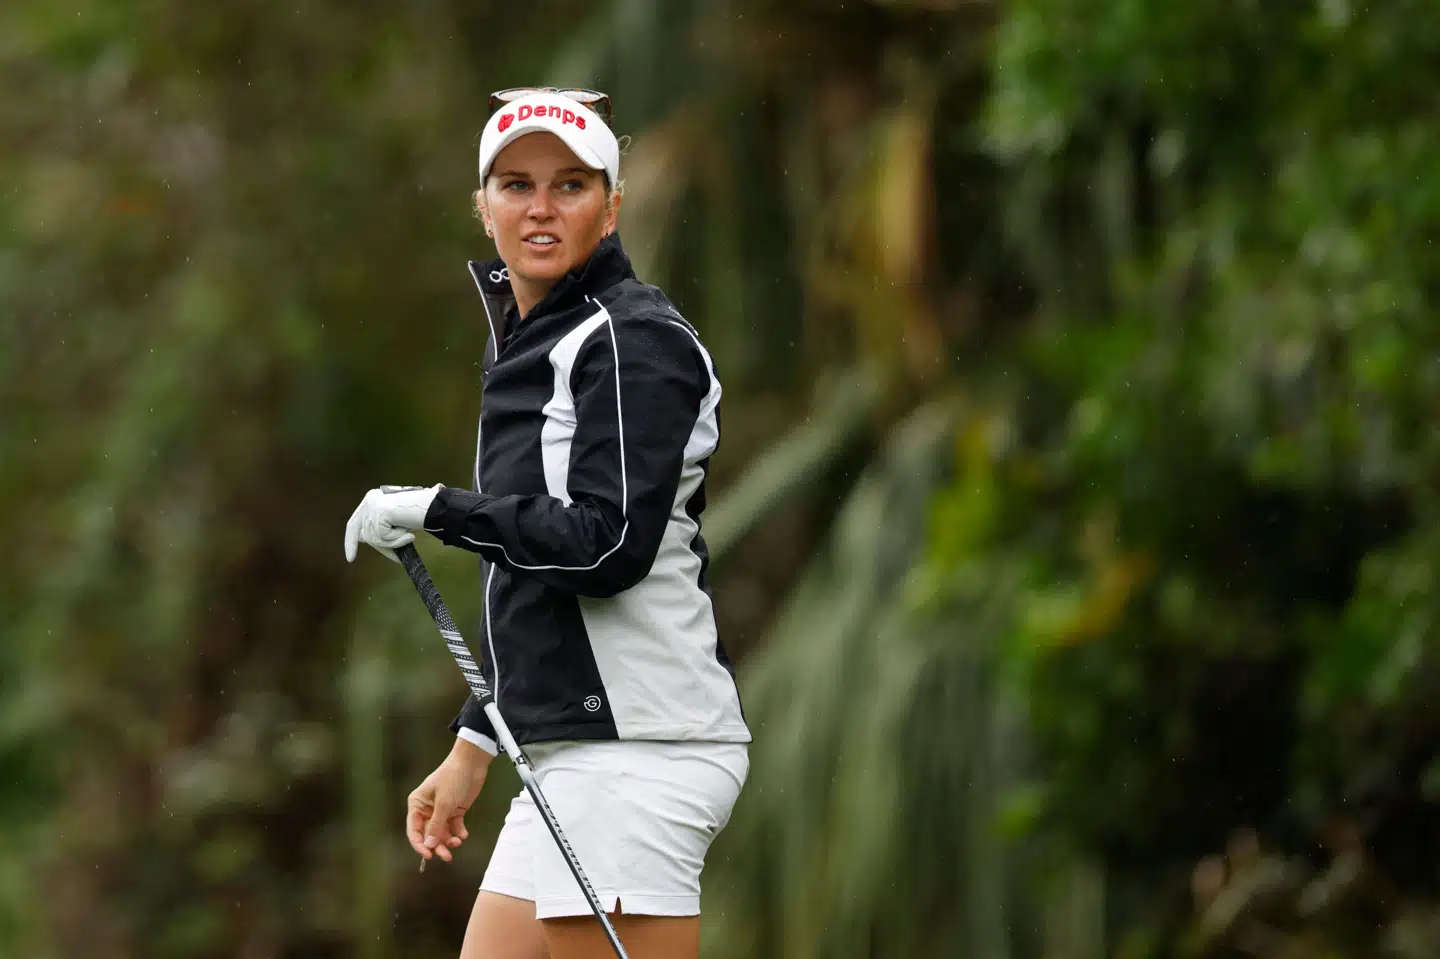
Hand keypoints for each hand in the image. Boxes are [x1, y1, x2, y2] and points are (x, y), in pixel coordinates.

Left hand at [344, 484, 441, 562]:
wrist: (434, 506)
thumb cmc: (419, 513)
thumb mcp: (394, 520)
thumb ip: (379, 526)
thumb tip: (364, 540)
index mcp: (372, 498)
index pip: (354, 524)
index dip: (351, 541)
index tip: (350, 558)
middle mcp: (370, 500)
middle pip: (365, 534)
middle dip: (382, 548)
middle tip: (397, 558)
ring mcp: (374, 505)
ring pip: (374, 538)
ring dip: (393, 543)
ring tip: (409, 537)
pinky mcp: (380, 511)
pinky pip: (383, 537)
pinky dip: (397, 540)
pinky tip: (409, 535)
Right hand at [407, 739, 491, 864]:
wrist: (472, 763)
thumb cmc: (453, 777)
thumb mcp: (444, 802)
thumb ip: (436, 825)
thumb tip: (429, 845)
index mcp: (417, 805)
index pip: (414, 830)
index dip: (420, 844)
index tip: (429, 855)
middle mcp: (427, 809)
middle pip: (429, 834)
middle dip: (438, 845)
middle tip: (447, 856)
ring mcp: (442, 810)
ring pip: (442, 832)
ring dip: (449, 840)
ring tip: (458, 842)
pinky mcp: (455, 810)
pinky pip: (454, 826)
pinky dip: (458, 832)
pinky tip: (464, 834)